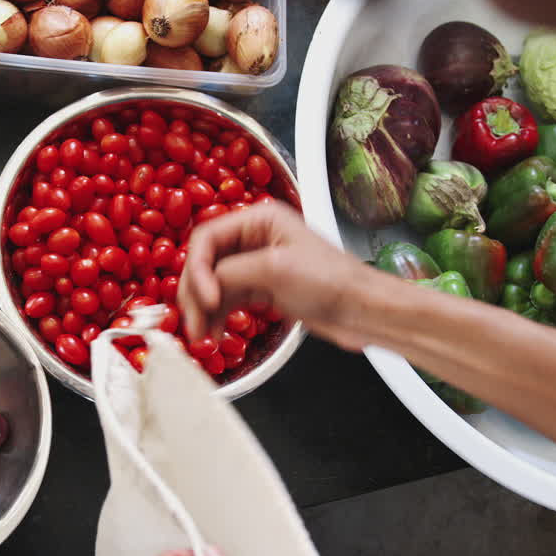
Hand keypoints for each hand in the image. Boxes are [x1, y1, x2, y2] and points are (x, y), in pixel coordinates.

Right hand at [179, 200, 396, 347]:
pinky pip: (226, 301)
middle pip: (205, 263)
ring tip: (201, 337)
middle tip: (194, 324)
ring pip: (212, 285)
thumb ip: (232, 273)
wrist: (361, 309)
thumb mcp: (276, 269)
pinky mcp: (261, 289)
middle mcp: (253, 238)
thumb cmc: (332, 281)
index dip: (198, 268)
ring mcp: (256, 265)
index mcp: (259, 219)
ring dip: (202, 311)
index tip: (204, 298)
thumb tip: (204, 286)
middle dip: (195, 294)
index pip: (207, 237)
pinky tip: (213, 334)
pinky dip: (216, 317)